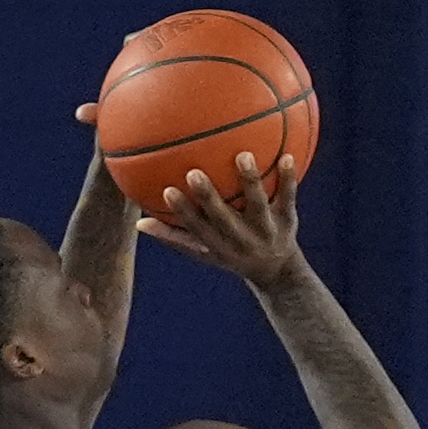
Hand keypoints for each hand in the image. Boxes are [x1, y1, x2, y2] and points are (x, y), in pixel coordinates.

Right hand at [141, 152, 306, 287]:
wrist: (277, 273)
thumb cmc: (232, 254)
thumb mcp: (204, 252)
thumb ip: (174, 237)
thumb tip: (138, 224)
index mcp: (220, 245)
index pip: (198, 229)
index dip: (184, 212)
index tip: (168, 191)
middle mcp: (242, 240)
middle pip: (223, 218)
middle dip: (209, 198)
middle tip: (194, 173)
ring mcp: (266, 230)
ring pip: (257, 205)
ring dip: (250, 182)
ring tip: (243, 155)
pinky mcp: (288, 220)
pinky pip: (289, 197)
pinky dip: (289, 179)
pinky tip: (288, 155)